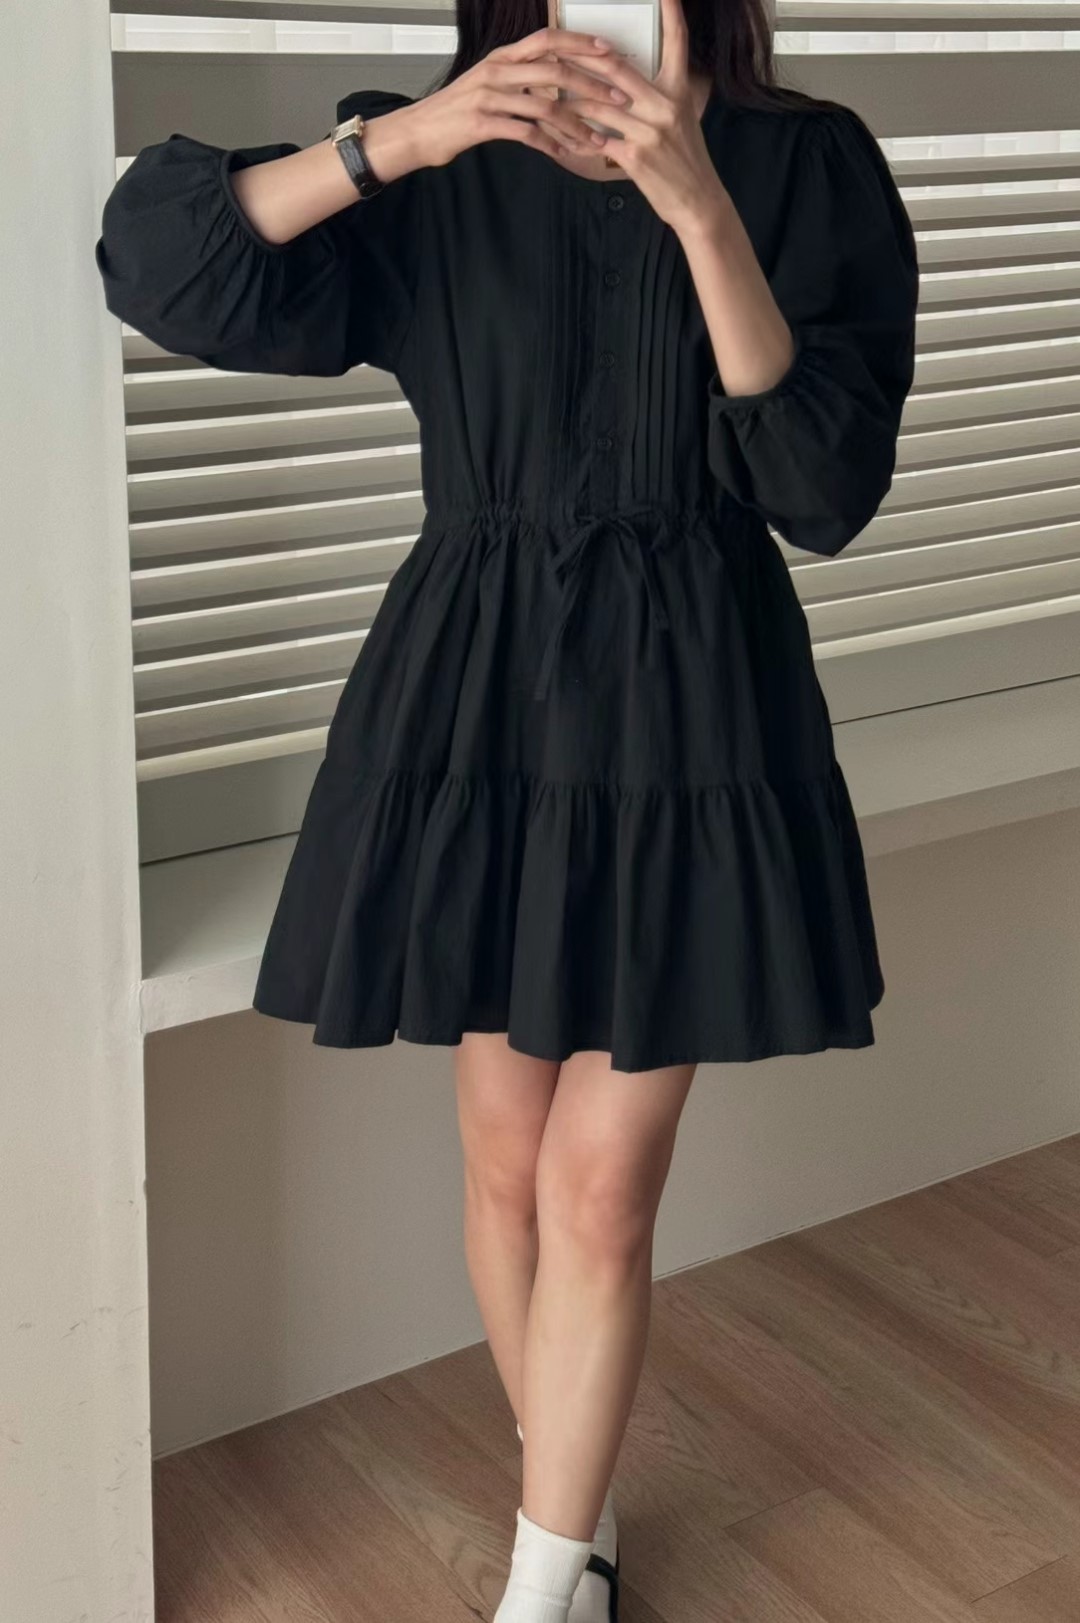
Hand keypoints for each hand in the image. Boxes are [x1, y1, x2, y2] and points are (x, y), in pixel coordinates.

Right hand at [366, 28, 632, 175]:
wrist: (418, 131)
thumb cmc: (456, 111)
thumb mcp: (488, 84)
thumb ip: (519, 77)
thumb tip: (553, 77)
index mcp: (503, 57)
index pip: (548, 39)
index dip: (581, 43)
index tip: (609, 53)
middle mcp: (498, 70)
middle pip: (555, 70)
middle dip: (592, 85)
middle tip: (619, 100)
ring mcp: (490, 96)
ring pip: (545, 105)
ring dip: (576, 124)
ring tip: (597, 140)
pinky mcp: (483, 124)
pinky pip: (525, 133)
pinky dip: (549, 145)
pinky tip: (564, 154)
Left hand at [545, 0, 729, 234]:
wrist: (697, 201)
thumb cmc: (685, 159)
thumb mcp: (681, 118)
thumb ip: (656, 97)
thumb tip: (622, 84)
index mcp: (677, 90)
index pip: (676, 42)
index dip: (671, 11)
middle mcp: (665, 105)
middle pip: (615, 68)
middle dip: (580, 57)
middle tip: (555, 48)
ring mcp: (650, 130)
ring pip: (596, 106)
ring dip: (567, 102)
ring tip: (545, 96)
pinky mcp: (636, 157)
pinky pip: (595, 141)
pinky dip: (574, 138)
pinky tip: (558, 137)